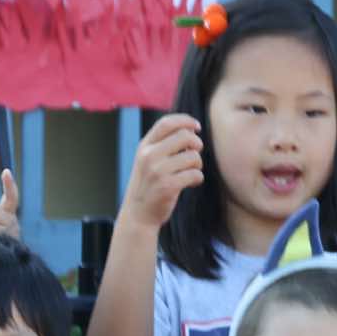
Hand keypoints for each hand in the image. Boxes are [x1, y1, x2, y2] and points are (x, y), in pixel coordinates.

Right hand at [119, 114, 205, 228]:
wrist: (138, 214)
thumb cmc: (149, 185)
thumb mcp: (148, 160)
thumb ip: (164, 144)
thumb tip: (191, 129)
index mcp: (145, 146)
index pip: (167, 123)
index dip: (186, 121)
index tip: (196, 127)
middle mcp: (149, 156)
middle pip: (185, 136)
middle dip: (197, 144)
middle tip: (194, 156)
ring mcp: (158, 171)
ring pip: (193, 157)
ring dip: (198, 165)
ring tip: (191, 172)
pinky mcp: (168, 187)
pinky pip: (195, 174)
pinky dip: (198, 179)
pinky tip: (191, 184)